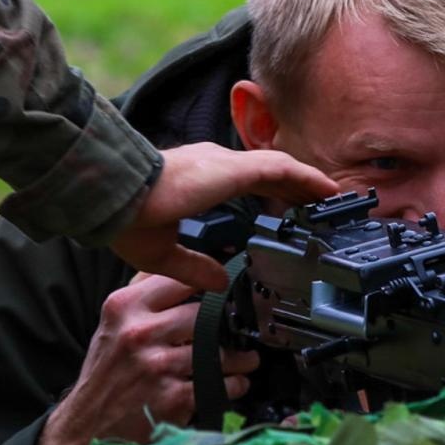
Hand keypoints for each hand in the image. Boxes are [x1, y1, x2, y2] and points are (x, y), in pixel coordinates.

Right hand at [34, 272, 259, 444]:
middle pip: (203, 314)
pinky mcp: (174, 399)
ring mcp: (158, 367)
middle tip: (237, 328)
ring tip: (246, 357)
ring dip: (239, 356)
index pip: (179, 279)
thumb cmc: (105, 371)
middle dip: (225, 323)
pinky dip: (234, 384)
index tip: (221, 290)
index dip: (207, 282)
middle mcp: (140, 334)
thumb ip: (144, 291)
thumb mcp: (113, 322)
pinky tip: (235, 382)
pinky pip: (220, 384)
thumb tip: (181, 264)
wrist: (87, 425)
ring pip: (218, 350)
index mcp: (125, 308)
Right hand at [111, 141, 336, 290]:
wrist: (112, 198)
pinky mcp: (233, 169)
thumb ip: (194, 265)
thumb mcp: (162, 254)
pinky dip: (307, 178)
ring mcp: (226, 165)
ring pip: (280, 169)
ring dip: (306, 182)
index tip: (286, 212)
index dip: (270, 196)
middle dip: (294, 189)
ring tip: (332, 195)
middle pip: (268, 175)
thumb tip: (219, 279)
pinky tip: (327, 189)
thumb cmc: (125, 220)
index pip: (246, 185)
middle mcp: (216, 166)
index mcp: (200, 182)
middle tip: (318, 203)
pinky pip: (282, 169)